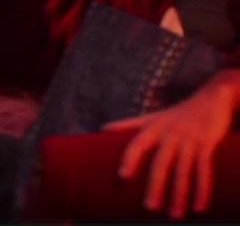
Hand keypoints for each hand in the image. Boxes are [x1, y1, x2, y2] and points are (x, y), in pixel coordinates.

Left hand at [106, 72, 239, 217]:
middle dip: (155, 186)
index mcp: (153, 128)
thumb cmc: (177, 113)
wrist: (211, 98)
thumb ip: (129, 124)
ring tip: (174, 216)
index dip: (130, 159)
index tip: (123, 176)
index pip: (137, 144)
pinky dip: (203, 190)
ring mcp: (189, 140)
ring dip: (179, 195)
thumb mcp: (153, 116)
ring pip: (183, 171)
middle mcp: (170, 134)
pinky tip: (200, 208)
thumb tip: (102, 129)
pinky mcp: (207, 144)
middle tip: (149, 208)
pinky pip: (204, 171)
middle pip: (161, 164)